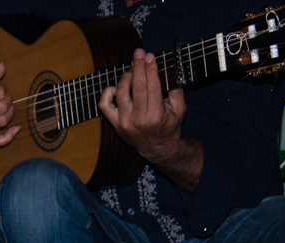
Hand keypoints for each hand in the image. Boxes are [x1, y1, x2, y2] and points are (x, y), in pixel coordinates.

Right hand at [0, 64, 19, 147]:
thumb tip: (2, 67)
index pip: (0, 92)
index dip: (3, 88)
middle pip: (3, 107)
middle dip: (7, 99)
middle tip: (1, 96)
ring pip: (3, 121)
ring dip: (9, 112)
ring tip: (3, 106)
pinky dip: (7, 138)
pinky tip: (15, 129)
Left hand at [98, 49, 200, 190]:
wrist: (157, 148)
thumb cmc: (169, 126)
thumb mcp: (180, 110)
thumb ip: (177, 91)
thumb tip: (172, 70)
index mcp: (155, 116)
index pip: (152, 87)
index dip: (150, 69)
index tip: (150, 56)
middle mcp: (138, 120)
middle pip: (136, 87)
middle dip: (138, 66)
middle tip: (139, 52)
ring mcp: (123, 122)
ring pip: (121, 92)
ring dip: (126, 77)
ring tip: (132, 70)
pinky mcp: (114, 123)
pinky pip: (104, 104)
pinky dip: (108, 92)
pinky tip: (117, 86)